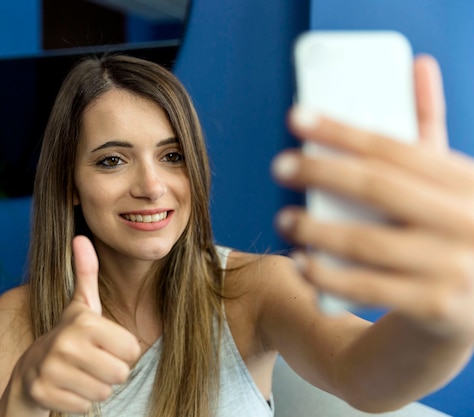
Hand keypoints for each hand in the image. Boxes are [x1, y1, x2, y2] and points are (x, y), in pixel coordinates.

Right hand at [15, 236, 140, 412]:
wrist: (29, 372)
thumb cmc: (67, 337)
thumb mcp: (80, 306)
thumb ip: (86, 272)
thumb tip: (81, 237)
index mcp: (83, 322)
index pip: (132, 349)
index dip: (121, 352)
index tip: (102, 346)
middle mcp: (65, 344)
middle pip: (121, 373)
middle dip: (110, 372)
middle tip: (91, 363)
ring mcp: (51, 370)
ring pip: (104, 391)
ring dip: (95, 387)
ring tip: (79, 374)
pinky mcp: (43, 394)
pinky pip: (85, 406)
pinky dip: (79, 402)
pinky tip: (66, 388)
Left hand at [272, 55, 473, 340]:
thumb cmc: (451, 227)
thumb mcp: (449, 180)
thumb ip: (430, 127)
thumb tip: (418, 64)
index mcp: (467, 181)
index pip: (394, 147)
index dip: (340, 130)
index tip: (297, 117)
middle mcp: (466, 220)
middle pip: (378, 188)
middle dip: (321, 173)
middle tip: (280, 166)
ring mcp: (453, 266)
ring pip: (368, 242)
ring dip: (316, 228)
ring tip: (284, 218)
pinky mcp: (435, 305)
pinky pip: (368, 288)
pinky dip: (328, 275)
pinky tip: (302, 262)